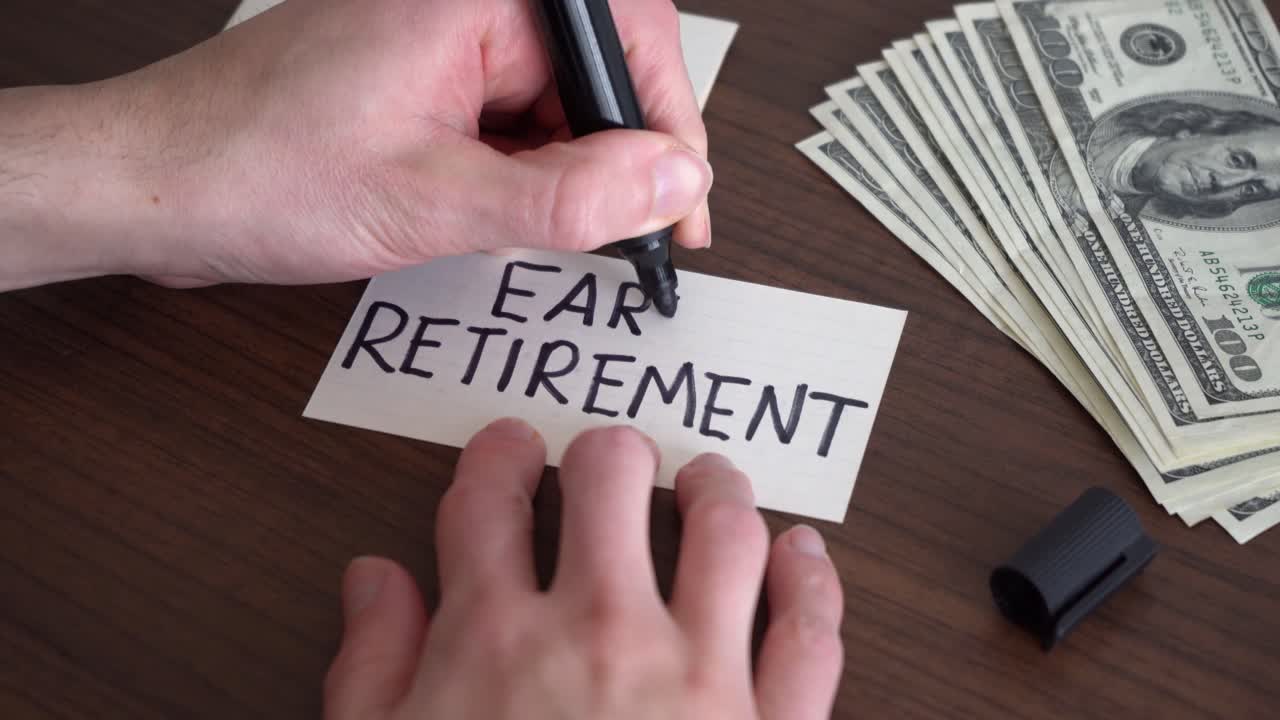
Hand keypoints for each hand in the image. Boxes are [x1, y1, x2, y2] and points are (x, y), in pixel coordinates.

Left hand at [0, 0, 711, 290]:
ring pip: (553, 104)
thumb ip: (568, 195)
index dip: (669, 128)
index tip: (679, 208)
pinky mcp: (423, 73)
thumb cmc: (258, 170)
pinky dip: (514, 172)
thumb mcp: (434, 202)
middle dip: (607, 161)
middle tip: (608, 237)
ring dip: (557, 174)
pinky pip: (507, 117)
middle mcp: (466, 4)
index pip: (630, 38)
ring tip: (499, 220)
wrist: (156, 183)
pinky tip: (475, 210)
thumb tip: (670, 184)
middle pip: (595, 74)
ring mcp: (442, 38)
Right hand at [323, 419, 844, 718]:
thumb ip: (372, 667)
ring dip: (714, 488)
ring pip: (723, 530)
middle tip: (606, 457)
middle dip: (604, 453)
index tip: (508, 450)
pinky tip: (801, 551)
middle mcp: (600, 634)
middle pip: (609, 481)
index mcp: (495, 644)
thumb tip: (373, 579)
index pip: (488, 504)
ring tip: (707, 479)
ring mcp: (696, 677)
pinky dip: (812, 578)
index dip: (496, 458)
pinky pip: (808, 631)